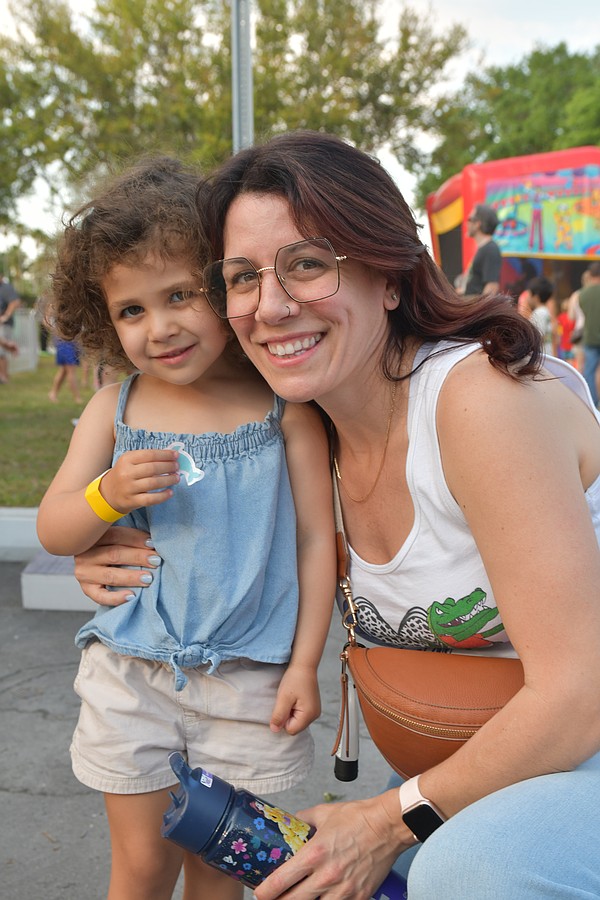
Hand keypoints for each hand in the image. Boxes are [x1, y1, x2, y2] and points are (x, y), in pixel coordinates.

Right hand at [73, 525, 161, 605]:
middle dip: (137, 557)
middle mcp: (86, 555)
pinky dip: (116, 598)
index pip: (116, 535)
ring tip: (148, 578)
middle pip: (114, 554)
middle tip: (156, 560)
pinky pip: (101, 596)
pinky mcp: (87, 589)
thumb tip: (151, 541)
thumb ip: (128, 537)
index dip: (136, 539)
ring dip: (131, 577)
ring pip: (110, 575)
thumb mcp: (113, 538)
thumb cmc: (109, 548)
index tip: (153, 544)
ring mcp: (85, 573)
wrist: (86, 564)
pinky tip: (131, 596)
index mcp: (94, 537)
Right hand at [101, 449, 179, 513]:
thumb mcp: (130, 461)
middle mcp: (126, 473)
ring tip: (176, 478)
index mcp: (127, 459)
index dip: (165, 455)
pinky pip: (151, 499)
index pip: (150, 455)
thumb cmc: (124, 474)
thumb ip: (147, 458)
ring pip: (153, 483)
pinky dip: (163, 496)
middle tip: (177, 467)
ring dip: (169, 480)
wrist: (108, 493)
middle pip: (153, 468)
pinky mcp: (132, 501)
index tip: (176, 455)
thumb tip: (170, 456)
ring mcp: (129, 488)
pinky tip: (170, 492)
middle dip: (168, 467)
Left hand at [254, 790, 412, 898]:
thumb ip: (304, 820)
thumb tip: (291, 823)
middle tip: (274, 898)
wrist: (388, 825)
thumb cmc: (358, 818)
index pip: (282, 880)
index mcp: (315, 853)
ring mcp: (344, 889)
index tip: (259, 893)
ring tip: (298, 898)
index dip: (266, 891)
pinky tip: (322, 898)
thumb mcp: (324, 813)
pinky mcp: (359, 897)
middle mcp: (327, 875)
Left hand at [270, 664, 320, 734]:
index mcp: (309, 715)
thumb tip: (274, 730)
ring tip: (291, 698)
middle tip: (287, 700)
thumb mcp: (283, 698)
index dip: (283, 720)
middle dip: (287, 716)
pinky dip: (295, 709)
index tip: (284, 705)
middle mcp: (315, 716)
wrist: (304, 665)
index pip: (291, 730)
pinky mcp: (313, 707)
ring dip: (290, 712)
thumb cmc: (294, 680)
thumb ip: (279, 715)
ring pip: (297, 721)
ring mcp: (315, 711)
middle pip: (295, 727)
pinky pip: (300, 715)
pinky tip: (295, 698)